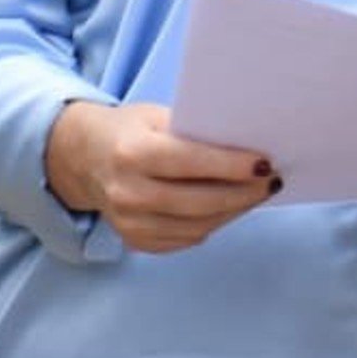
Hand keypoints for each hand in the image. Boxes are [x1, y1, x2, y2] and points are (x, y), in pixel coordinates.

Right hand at [44, 102, 278, 254]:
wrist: (84, 158)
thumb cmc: (131, 130)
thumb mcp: (156, 116)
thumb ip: (193, 131)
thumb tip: (245, 144)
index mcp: (132, 152)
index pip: (190, 162)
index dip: (231, 165)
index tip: (265, 163)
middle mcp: (128, 192)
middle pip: (199, 201)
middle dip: (243, 193)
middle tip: (272, 181)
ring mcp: (129, 223)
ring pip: (197, 226)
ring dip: (234, 211)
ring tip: (257, 194)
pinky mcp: (135, 242)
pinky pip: (186, 238)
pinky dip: (213, 223)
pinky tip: (230, 208)